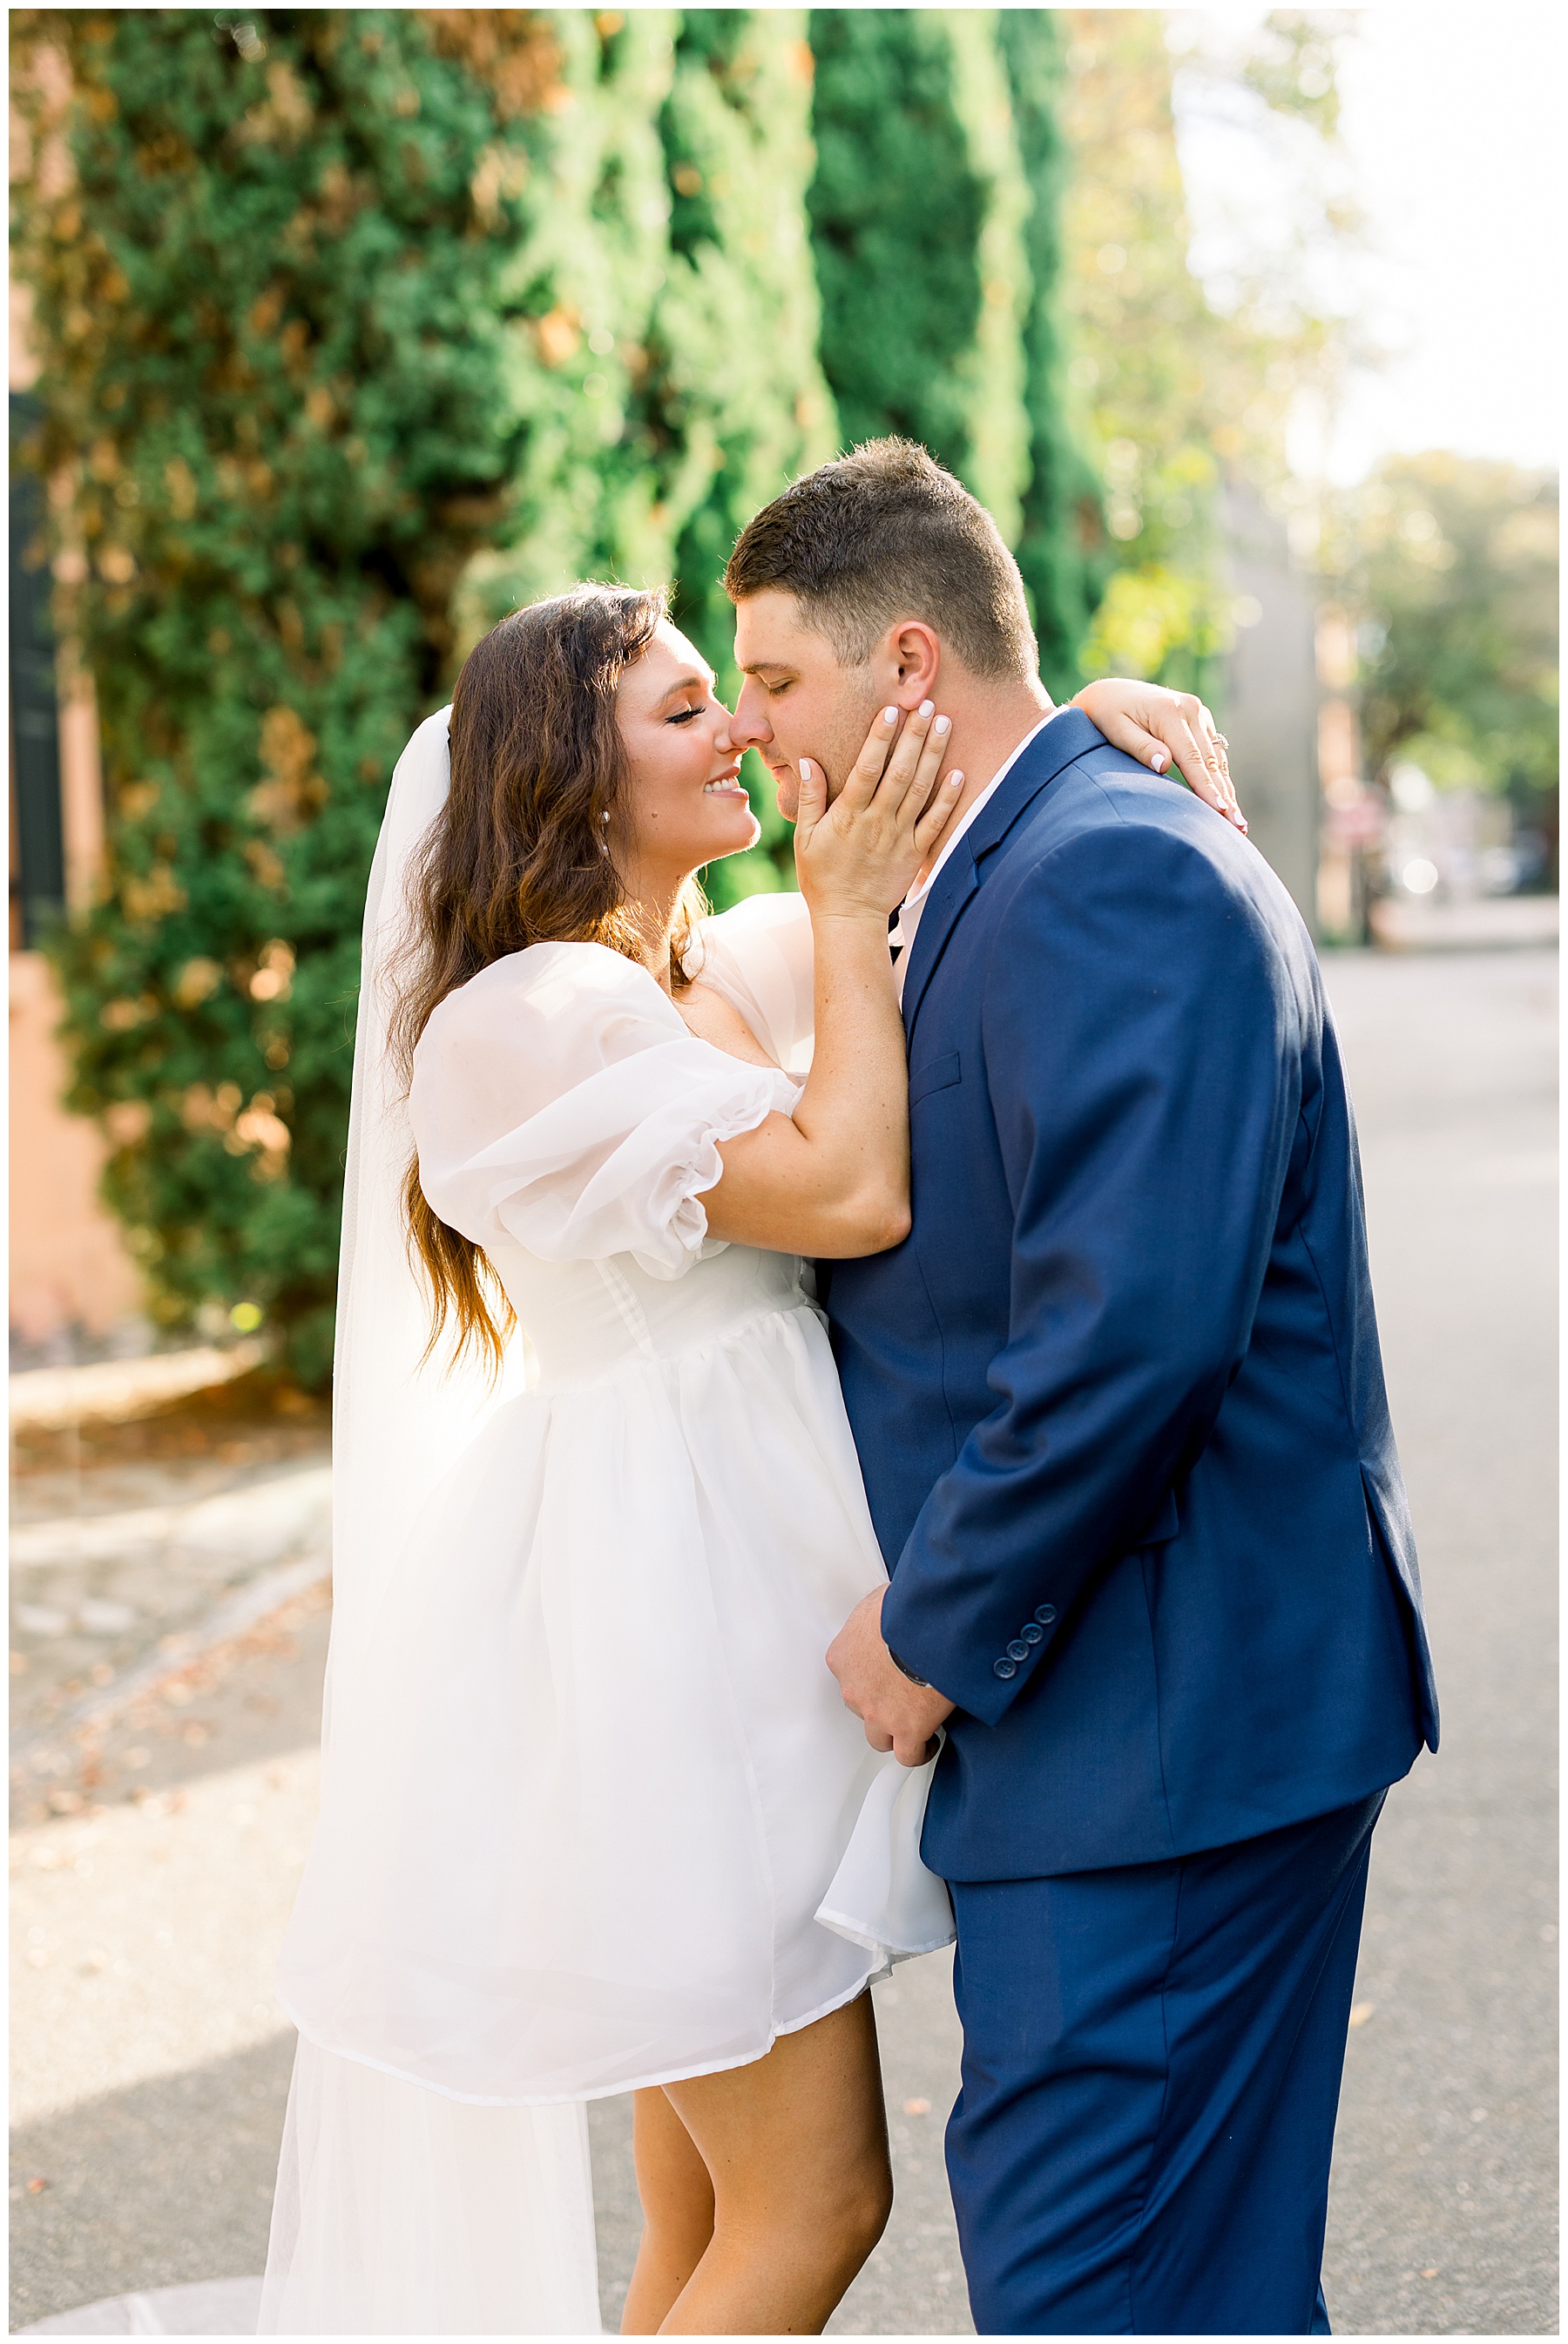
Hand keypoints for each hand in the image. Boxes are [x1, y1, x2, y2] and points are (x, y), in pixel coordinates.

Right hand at [794, 701, 964, 920]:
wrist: (848, 918)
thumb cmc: (822, 877)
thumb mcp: (805, 838)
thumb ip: (811, 799)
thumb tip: (807, 761)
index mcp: (849, 814)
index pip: (867, 768)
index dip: (880, 738)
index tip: (891, 711)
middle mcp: (877, 821)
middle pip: (900, 772)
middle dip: (916, 736)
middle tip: (929, 705)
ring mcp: (899, 837)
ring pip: (920, 790)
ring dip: (934, 756)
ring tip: (946, 724)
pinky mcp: (915, 853)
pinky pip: (936, 822)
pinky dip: (949, 799)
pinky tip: (959, 774)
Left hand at [826, 1587, 953, 1766]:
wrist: (929, 1625)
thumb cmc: (908, 1607)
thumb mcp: (880, 1600)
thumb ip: (877, 1617)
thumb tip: (891, 1613)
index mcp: (842, 1657)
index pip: (848, 1676)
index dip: (870, 1676)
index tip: (884, 1674)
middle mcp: (853, 1689)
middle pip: (861, 1707)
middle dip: (880, 1703)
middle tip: (902, 1694)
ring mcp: (877, 1713)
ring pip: (879, 1737)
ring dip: (894, 1732)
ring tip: (912, 1725)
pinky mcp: (906, 1730)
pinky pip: (907, 1754)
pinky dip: (918, 1752)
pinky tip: (928, 1743)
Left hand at [1072, 678, 1244, 831]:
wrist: (1110, 693)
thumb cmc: (1106, 715)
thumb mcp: (1116, 730)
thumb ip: (1141, 748)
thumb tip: (1164, 765)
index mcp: (1170, 712)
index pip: (1193, 758)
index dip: (1207, 787)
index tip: (1220, 810)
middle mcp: (1191, 709)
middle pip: (1211, 762)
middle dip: (1225, 797)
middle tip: (1238, 827)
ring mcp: (1198, 713)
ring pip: (1216, 760)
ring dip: (1227, 791)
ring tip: (1238, 823)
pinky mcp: (1200, 720)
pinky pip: (1213, 754)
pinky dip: (1220, 778)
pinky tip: (1227, 802)